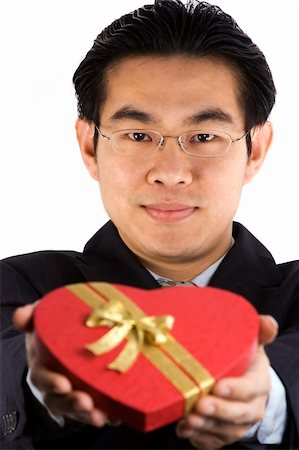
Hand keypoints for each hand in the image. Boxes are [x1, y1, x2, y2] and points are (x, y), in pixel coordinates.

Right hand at [13, 303, 108, 426]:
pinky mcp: (92, 397)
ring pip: (76, 410)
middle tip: (86, 402)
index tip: (63, 384)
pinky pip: (96, 411)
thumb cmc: (57, 326)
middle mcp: (55, 384)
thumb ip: (33, 314)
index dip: (50, 382)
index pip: (41, 377)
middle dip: (72, 403)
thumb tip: (22, 316)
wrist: (76, 333)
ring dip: (88, 414)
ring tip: (102, 415)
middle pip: (59, 400)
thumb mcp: (44, 317)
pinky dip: (106, 414)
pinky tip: (116, 414)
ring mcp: (73, 393)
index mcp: (42, 365)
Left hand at [176, 315, 277, 448]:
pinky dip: (199, 439)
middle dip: (218, 411)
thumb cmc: (242, 358)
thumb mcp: (251, 342)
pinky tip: (184, 429)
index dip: (236, 389)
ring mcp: (238, 423)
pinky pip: (213, 442)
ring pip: (225, 431)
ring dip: (206, 427)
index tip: (218, 386)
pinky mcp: (223, 434)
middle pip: (238, 414)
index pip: (251, 388)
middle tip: (199, 404)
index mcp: (259, 383)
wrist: (242, 380)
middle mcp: (252, 407)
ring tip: (188, 419)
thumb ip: (259, 331)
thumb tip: (268, 322)